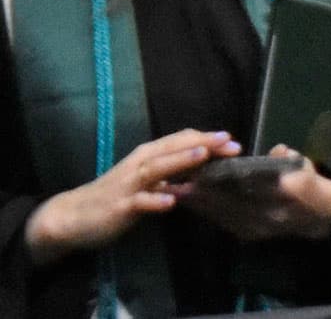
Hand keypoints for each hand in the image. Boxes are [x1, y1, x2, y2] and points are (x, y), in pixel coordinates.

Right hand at [24, 129, 239, 265]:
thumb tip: (203, 170)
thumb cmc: (116, 195)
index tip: (232, 141)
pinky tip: (171, 201)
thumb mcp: (147, 181)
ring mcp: (129, 184)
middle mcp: (140, 164)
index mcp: (148, 156)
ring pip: (157, 169)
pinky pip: (139, 202)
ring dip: (180, 161)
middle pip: (173, 148)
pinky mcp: (120, 206)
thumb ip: (172, 174)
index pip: (180, 141)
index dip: (206, 139)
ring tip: (203, 156)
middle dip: (202, 143)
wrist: (74, 215)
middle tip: (230, 142)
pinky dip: (154, 200)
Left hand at [180, 145, 330, 241]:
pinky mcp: (248, 235)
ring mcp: (257, 229)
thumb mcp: (308, 170)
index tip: (204, 170)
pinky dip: (206, 211)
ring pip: (222, 214)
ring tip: (177, 187)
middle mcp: (267, 218)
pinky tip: (192, 200)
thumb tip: (280, 152)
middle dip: (202, 192)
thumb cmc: (311, 188)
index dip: (224, 180)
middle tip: (179, 177)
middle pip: (228, 203)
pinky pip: (222, 222)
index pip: (249, 188)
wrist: (320, 218)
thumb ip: (292, 160)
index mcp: (284, 200)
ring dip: (198, 202)